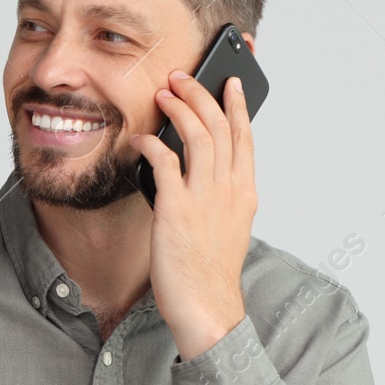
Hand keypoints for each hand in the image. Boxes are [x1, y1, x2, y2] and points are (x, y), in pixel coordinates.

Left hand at [131, 69, 257, 361]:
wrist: (207, 308)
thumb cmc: (210, 272)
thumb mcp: (226, 227)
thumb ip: (218, 195)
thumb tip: (198, 170)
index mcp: (244, 193)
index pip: (245, 137)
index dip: (237, 105)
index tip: (230, 82)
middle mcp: (229, 190)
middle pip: (220, 126)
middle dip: (200, 94)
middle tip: (181, 77)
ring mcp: (204, 199)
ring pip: (198, 135)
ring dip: (179, 108)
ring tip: (163, 93)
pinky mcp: (176, 210)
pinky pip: (164, 162)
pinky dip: (152, 143)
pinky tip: (140, 139)